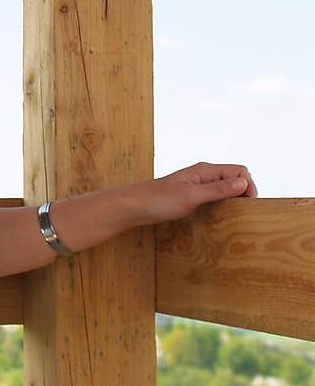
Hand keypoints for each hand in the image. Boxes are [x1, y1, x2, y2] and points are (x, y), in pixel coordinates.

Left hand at [132, 160, 257, 225]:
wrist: (134, 206)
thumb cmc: (159, 200)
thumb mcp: (191, 196)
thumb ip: (217, 190)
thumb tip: (242, 183)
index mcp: (205, 170)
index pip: (239, 170)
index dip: (249, 185)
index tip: (250, 204)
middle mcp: (204, 175)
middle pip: (234, 178)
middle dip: (244, 192)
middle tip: (247, 211)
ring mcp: (197, 185)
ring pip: (225, 188)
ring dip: (234, 198)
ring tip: (238, 214)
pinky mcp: (191, 195)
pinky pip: (214, 196)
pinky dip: (223, 203)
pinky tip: (222, 215)